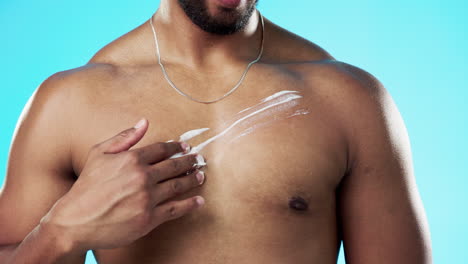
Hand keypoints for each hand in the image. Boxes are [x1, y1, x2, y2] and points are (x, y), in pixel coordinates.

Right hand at [40, 118, 205, 251]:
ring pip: (178, 185)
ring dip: (192, 179)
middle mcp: (143, 177)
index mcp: (132, 159)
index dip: (176, 147)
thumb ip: (124, 137)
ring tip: (200, 176)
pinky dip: (190, 204)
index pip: (162, 149)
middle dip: (189, 161)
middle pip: (174, 165)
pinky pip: (176, 209)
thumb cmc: (86, 186)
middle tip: (199, 159)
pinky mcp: (149, 218)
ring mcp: (148, 198)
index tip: (185, 146)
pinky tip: (199, 201)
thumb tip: (144, 122)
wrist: (76, 221)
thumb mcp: (99, 154)